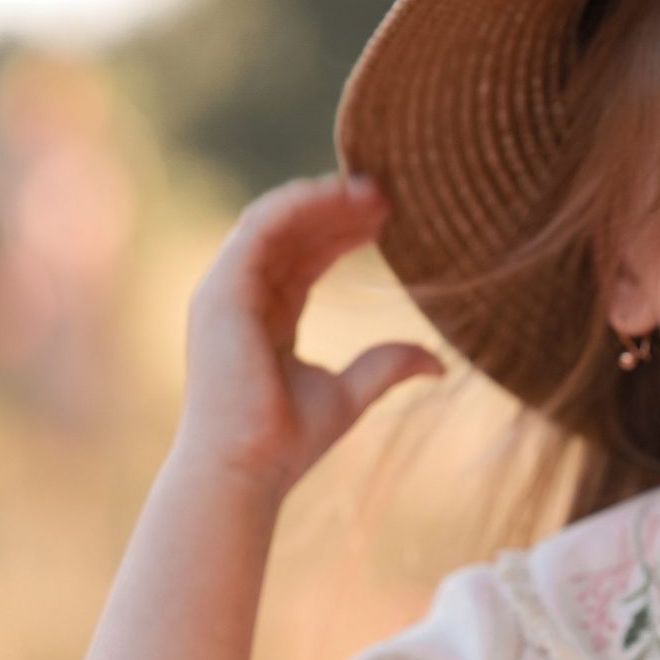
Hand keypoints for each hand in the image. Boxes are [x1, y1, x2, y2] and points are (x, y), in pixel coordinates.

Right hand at [177, 175, 444, 491]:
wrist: (246, 470)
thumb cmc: (286, 443)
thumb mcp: (350, 394)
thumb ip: (386, 365)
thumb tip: (439, 362)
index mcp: (267, 317)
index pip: (305, 256)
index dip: (344, 231)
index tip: (391, 216)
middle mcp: (240, 297)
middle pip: (292, 232)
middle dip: (338, 208)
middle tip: (389, 192)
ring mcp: (225, 291)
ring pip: (276, 221)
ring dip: (323, 198)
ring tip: (373, 190)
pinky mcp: (221, 291)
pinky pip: (260, 228)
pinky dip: (298, 204)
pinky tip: (339, 195)